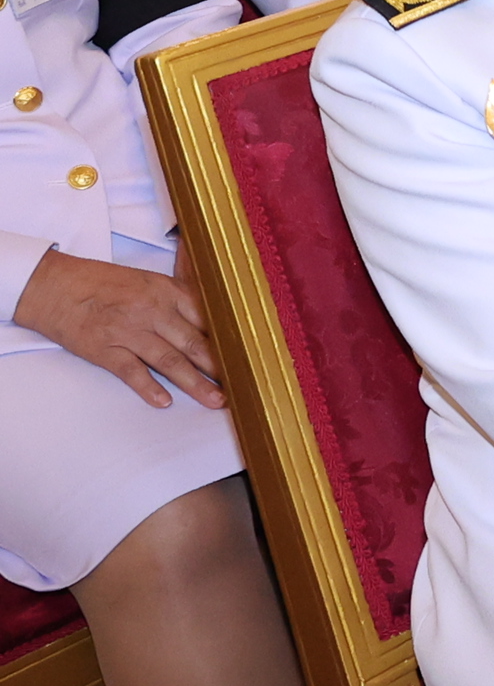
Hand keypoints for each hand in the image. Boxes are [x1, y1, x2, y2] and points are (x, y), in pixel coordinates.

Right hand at [14, 248, 223, 410]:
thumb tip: (208, 324)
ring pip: (170, 361)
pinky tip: (163, 403)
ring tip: (214, 400)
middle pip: (194, 343)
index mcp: (166, 291)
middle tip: (240, 386)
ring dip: (194, 383)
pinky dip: (148, 388)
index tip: (246, 355)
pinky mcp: (104, 349)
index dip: (228, 339)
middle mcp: (152, 311)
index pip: (207, 317)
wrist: (54, 286)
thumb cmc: (102, 283)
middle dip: (220, 367)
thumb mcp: (147, 282)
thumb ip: (177, 300)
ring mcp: (128, 331)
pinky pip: (131, 371)